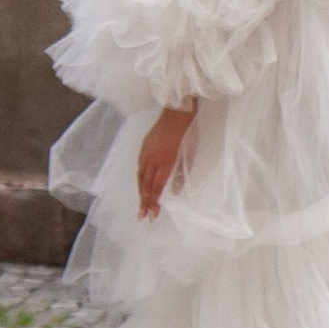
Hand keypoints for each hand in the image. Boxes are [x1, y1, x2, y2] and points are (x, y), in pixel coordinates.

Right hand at [137, 103, 194, 219]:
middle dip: (144, 202)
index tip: (152, 216)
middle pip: (146, 185)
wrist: (178, 110)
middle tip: (142, 217)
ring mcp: (147, 151)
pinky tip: (140, 184)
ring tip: (141, 204)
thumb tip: (174, 192)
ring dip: (140, 192)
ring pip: (140, 176)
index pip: (157, 187)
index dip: (153, 202)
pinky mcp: (144, 145)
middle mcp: (153, 158)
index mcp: (165, 161)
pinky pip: (139, 165)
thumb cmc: (188, 132)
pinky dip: (139, 178)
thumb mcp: (189, 154)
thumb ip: (180, 174)